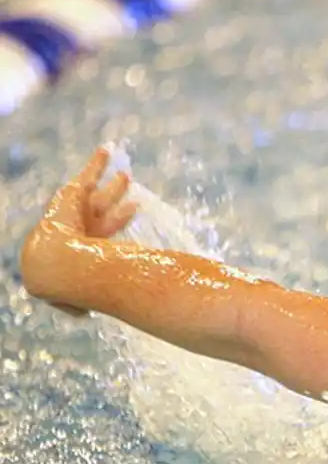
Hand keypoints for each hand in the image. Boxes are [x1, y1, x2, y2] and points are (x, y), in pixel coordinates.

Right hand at [21, 148, 136, 315]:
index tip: (136, 206)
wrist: (56, 267)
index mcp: (81, 249)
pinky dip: (96, 162)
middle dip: (113, 194)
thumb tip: (85, 315)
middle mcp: (76, 229)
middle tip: (128, 179)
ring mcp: (72, 213)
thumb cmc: (75, 284)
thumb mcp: (81, 298)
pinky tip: (109, 148)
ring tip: (126, 170)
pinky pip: (84, 176)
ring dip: (109, 181)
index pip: (102, 230)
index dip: (118, 218)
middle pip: (98, 207)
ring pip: (94, 193)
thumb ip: (81, 303)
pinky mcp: (68, 197)